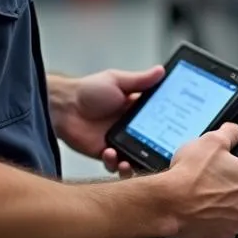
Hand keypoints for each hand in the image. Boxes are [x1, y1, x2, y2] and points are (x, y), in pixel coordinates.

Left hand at [49, 66, 163, 175]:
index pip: (159, 120)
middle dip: (156, 150)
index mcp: (136, 109)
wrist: (62, 107)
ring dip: (136, 162)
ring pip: (137, 159)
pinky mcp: (105, 155)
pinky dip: (116, 164)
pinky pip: (116, 166)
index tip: (176, 131)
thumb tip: (161, 71)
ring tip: (129, 159)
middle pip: (152, 143)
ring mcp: (119, 142)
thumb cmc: (86, 91)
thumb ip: (140, 80)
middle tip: (157, 152)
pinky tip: (110, 154)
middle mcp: (130, 127)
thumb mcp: (116, 81)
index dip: (169, 126)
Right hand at [165, 123, 237, 237]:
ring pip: (233, 214)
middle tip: (212, 184)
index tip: (228, 174)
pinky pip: (220, 229)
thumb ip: (230, 133)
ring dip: (222, 208)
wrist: (168, 203)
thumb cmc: (189, 175)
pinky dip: (211, 222)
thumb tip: (235, 131)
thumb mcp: (211, 141)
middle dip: (232, 192)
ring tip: (202, 198)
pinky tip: (198, 211)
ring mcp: (236, 224)